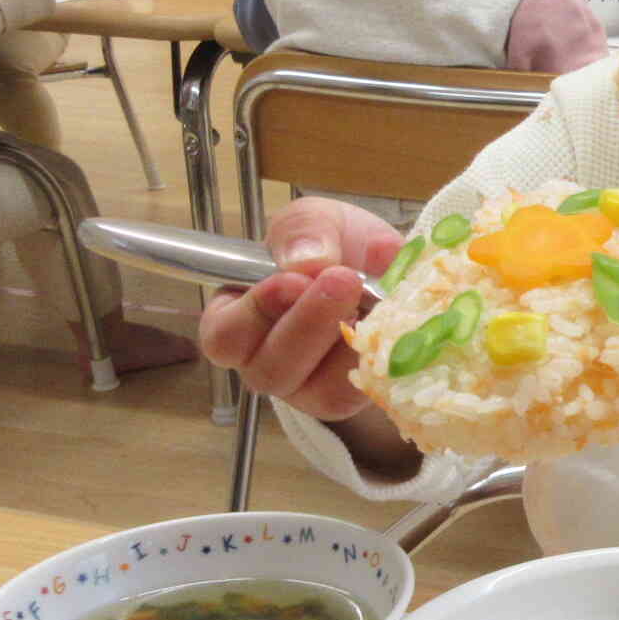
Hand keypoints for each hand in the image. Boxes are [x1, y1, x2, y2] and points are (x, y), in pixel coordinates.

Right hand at [197, 198, 400, 420]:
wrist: (389, 270)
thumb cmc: (336, 247)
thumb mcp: (316, 220)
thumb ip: (304, 230)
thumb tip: (306, 260)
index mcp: (238, 320)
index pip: (225, 335)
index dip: (256, 312)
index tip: (292, 280)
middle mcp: (265, 363)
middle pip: (270, 369)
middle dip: (308, 324)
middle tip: (342, 280)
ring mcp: (309, 389)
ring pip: (318, 391)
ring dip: (346, 345)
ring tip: (373, 301)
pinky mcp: (351, 398)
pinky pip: (361, 392)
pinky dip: (380, 360)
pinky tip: (393, 326)